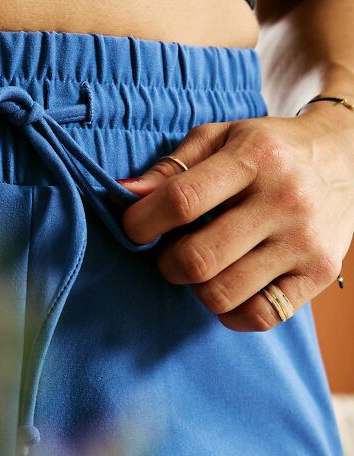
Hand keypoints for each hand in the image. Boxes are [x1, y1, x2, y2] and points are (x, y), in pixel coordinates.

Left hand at [118, 107, 353, 329]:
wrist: (347, 155)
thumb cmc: (267, 150)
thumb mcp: (221, 138)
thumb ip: (171, 167)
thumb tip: (124, 194)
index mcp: (255, 157)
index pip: (181, 201)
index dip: (142, 223)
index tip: (135, 229)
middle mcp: (285, 199)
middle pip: (197, 259)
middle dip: (167, 263)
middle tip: (172, 253)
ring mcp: (305, 240)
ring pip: (221, 294)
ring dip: (197, 289)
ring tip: (205, 267)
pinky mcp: (318, 273)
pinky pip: (259, 317)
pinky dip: (231, 313)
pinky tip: (230, 288)